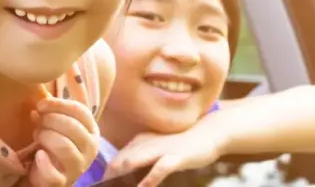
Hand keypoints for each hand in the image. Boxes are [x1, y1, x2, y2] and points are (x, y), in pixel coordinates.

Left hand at [25, 98, 99, 185]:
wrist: (52, 175)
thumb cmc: (56, 145)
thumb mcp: (58, 126)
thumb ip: (52, 113)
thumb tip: (40, 102)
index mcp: (92, 131)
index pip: (80, 111)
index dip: (59, 104)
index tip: (41, 104)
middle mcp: (90, 148)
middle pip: (72, 127)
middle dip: (51, 120)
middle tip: (38, 121)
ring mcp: (78, 167)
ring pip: (64, 146)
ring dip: (46, 136)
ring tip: (37, 135)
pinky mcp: (63, 182)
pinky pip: (53, 173)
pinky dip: (43, 162)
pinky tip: (38, 155)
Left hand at [103, 127, 225, 186]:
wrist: (209, 133)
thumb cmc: (182, 144)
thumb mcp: (158, 148)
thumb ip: (142, 158)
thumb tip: (126, 176)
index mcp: (140, 141)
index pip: (115, 160)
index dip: (105, 177)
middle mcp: (146, 143)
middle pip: (118, 162)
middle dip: (108, 180)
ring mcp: (161, 149)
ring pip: (132, 162)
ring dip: (120, 181)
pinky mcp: (176, 156)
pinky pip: (159, 168)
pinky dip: (148, 180)